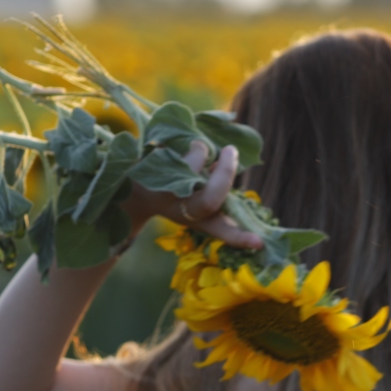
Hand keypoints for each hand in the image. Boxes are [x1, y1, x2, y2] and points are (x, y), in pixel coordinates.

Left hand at [123, 141, 261, 249]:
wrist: (130, 187)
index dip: (241, 237)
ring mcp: (167, 197)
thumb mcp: (197, 194)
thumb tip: (228, 160)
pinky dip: (186, 147)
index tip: (260, 243)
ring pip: (194, 168)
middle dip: (225, 173)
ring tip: (196, 149)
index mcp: (200, 220)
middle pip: (211, 200)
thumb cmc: (175, 189)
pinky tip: (175, 150)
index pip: (223, 231)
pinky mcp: (152, 179)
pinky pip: (176, 156)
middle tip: (231, 151)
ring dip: (200, 152)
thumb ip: (214, 184)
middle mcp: (184, 213)